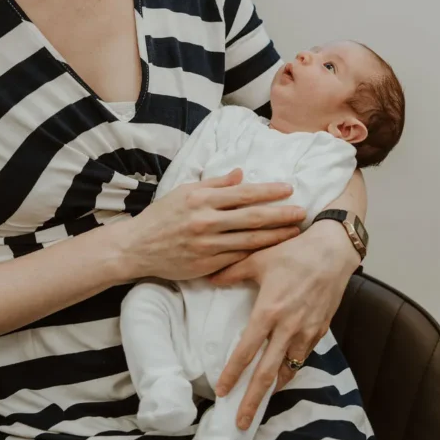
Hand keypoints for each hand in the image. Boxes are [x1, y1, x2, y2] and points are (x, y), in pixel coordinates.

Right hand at [118, 169, 304, 281]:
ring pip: (249, 240)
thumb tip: (241, 174)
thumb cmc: (161, 216)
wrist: (137, 247)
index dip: (268, 191)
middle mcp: (205, 220)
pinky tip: (272, 250)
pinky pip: (237, 258)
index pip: (243, 193)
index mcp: (201, 197)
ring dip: (275, 236)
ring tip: (295, 232)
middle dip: (281, 214)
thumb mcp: (184, 191)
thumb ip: (214, 183)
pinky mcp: (206, 264)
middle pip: (252, 217)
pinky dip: (257, 253)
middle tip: (302, 212)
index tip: (288, 189)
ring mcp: (206, 244)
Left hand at [209, 219, 359, 428]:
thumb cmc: (294, 249)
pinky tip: (283, 374)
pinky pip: (303, 356)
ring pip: (288, 369)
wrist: (333, 248)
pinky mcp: (321, 329)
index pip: (247, 351)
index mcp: (269, 311)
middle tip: (239, 422)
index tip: (222, 392)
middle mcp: (288, 327)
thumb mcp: (258, 258)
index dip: (234, 374)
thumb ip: (232, 271)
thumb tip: (208, 278)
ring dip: (273, 389)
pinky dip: (291, 369)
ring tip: (260, 404)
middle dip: (252, 400)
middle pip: (268, 373)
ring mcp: (307, 330)